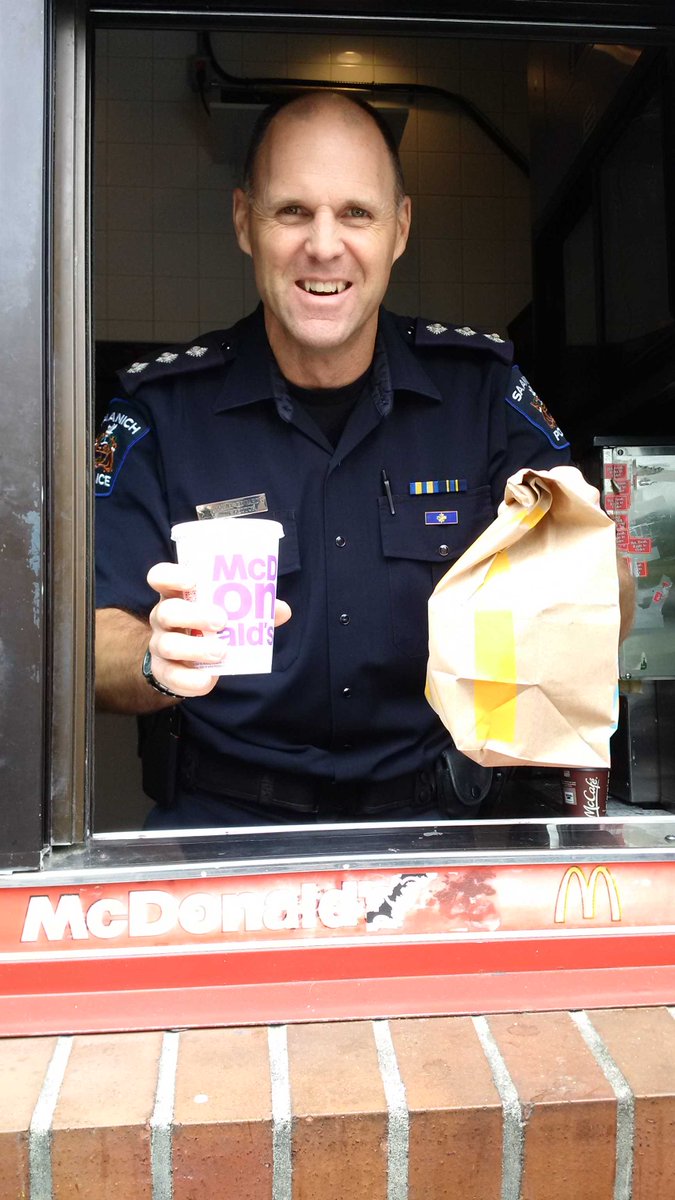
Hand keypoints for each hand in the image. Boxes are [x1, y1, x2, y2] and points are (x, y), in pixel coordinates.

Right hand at [146, 562, 291, 696]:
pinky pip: (171, 676)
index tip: (192, 580)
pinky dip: (190, 680)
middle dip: (193, 615)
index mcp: (176, 595)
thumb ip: (253, 609)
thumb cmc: (209, 627)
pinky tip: (208, 679)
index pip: (160, 577)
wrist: (189, 662)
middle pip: (167, 612)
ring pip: (168, 645)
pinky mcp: (163, 671)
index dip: (171, 576)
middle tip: (222, 621)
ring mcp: (160, 644)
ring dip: (195, 648)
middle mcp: (163, 617)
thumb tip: (282, 610)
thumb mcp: (228, 612)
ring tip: (221, 652)